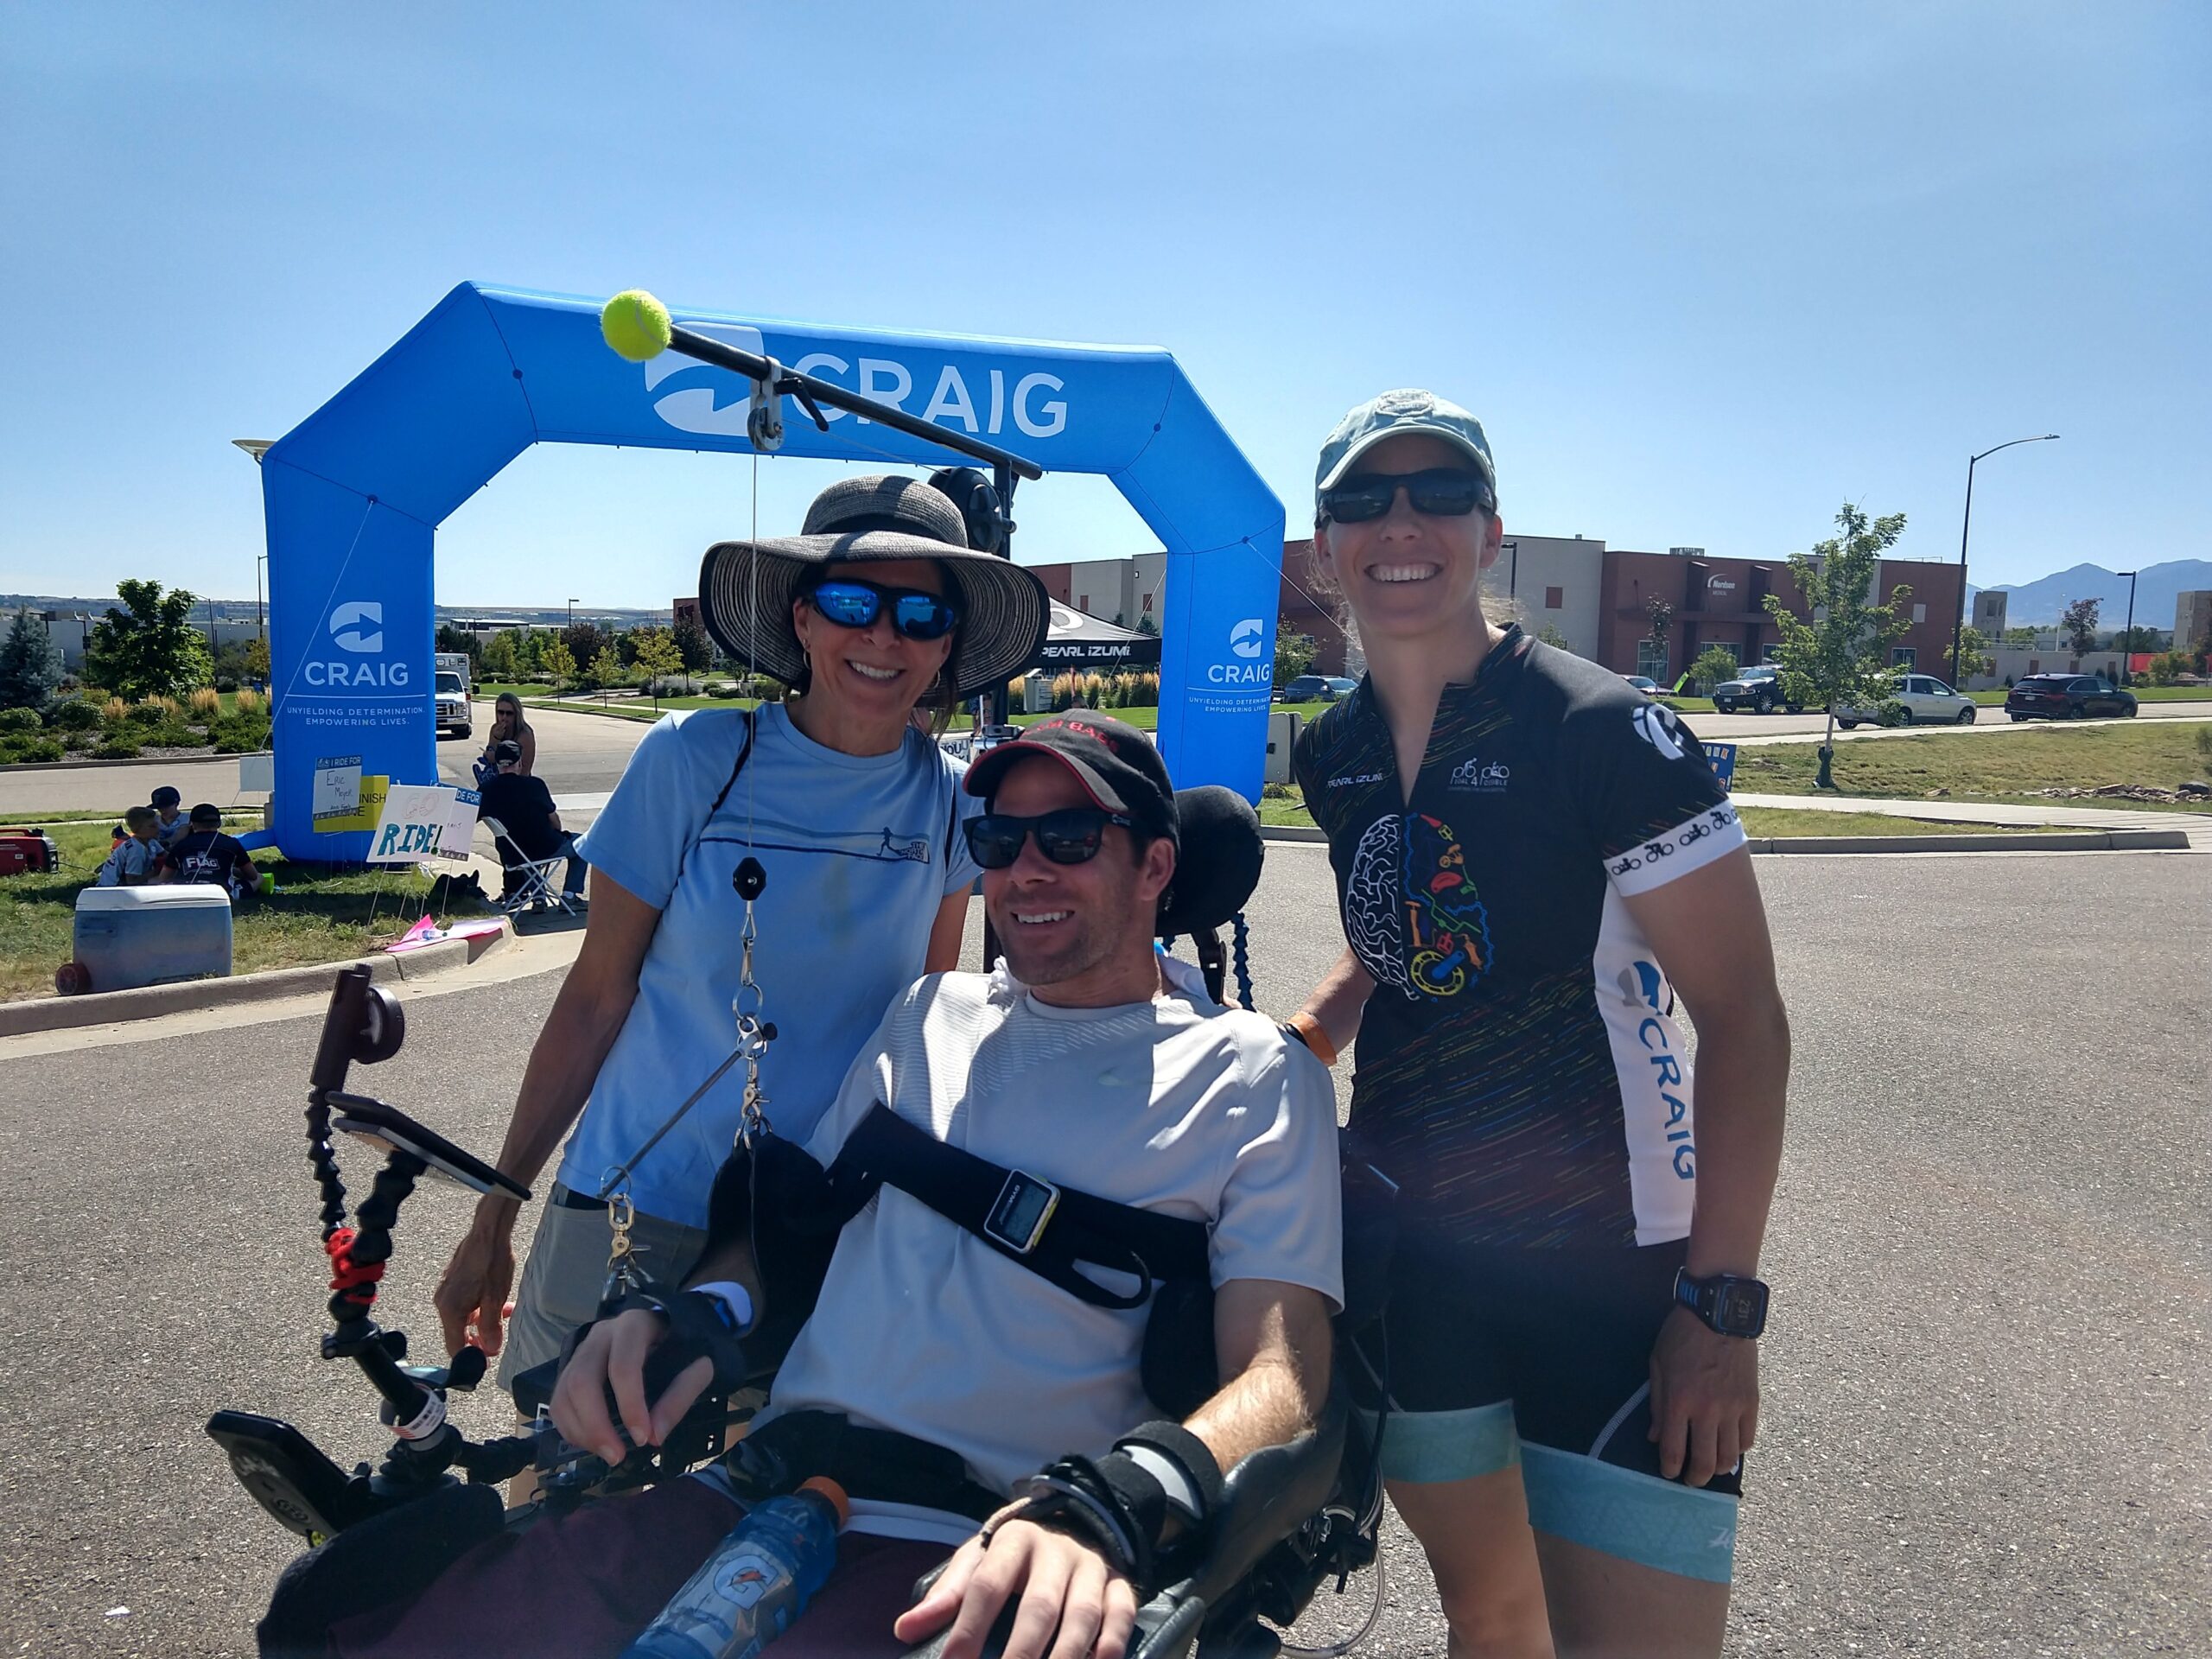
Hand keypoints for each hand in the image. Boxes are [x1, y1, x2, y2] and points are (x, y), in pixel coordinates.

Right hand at [433, 1212, 517, 1356]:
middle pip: (458, 1333)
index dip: (471, 1357)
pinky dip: (480, 1307)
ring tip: (505, 1314)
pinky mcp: (454, 1283)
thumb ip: (491, 1326)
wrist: (487, 1232)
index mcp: (450, 1310)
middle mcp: (443, 1302)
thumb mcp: (495, 1298)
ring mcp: (447, 1292)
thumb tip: (490, 1349)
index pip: (454, 1346)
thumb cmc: (491, 1261)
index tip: (486, 1359)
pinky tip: (499, 1301)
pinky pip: (465, 1304)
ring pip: (464, 1317)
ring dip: (483, 1320)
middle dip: (479, 1337)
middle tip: (499, 1337)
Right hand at [548, 1307, 713, 1465]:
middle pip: (581, 1381)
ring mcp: (581, 1352)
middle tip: (616, 1456)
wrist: (667, 1330)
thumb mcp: (697, 1366)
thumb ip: (680, 1396)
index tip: (643, 1438)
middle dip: (595, 1426)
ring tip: (608, 1453)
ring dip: (581, 1432)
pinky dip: (571, 1430)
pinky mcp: (570, 1370)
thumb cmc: (682, 1347)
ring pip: (564, 1394)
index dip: (630, 1406)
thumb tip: (655, 1436)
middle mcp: (601, 1335)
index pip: (622, 1367)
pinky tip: (594, 1443)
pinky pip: (558, 1403)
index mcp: (634, 1326)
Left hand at [893, 1516, 1137, 1658]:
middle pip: (1039, 1605)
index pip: (987, 1585)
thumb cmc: (1012, 1555)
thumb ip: (945, 1595)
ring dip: (1066, 1656)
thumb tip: (904, 1630)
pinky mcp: (1118, 1582)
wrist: (1069, 1520)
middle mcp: (1055, 1550)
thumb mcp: (976, 1560)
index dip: (969, 1628)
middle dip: (1020, 1653)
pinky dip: (1112, 1643)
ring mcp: (1090, 1566)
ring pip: (1083, 1614)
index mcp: (1013, 1540)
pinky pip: (1121, 1613)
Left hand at [1648, 1303, 1759, 1486]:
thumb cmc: (1681, 1336)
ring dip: (1720, 1469)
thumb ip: (1657, 1404)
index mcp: (1680, 1401)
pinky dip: (1739, 1449)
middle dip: (1696, 1478)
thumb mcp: (1658, 1365)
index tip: (1669, 1473)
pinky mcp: (1752, 1402)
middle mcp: (1707, 1410)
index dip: (1670, 1468)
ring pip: (1730, 1456)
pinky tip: (1731, 1448)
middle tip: (1692, 1480)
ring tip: (1712, 1469)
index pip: (1674, 1449)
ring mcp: (1733, 1408)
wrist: (1719, 1313)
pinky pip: (1748, 1438)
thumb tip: (1655, 1438)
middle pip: (1705, 1461)